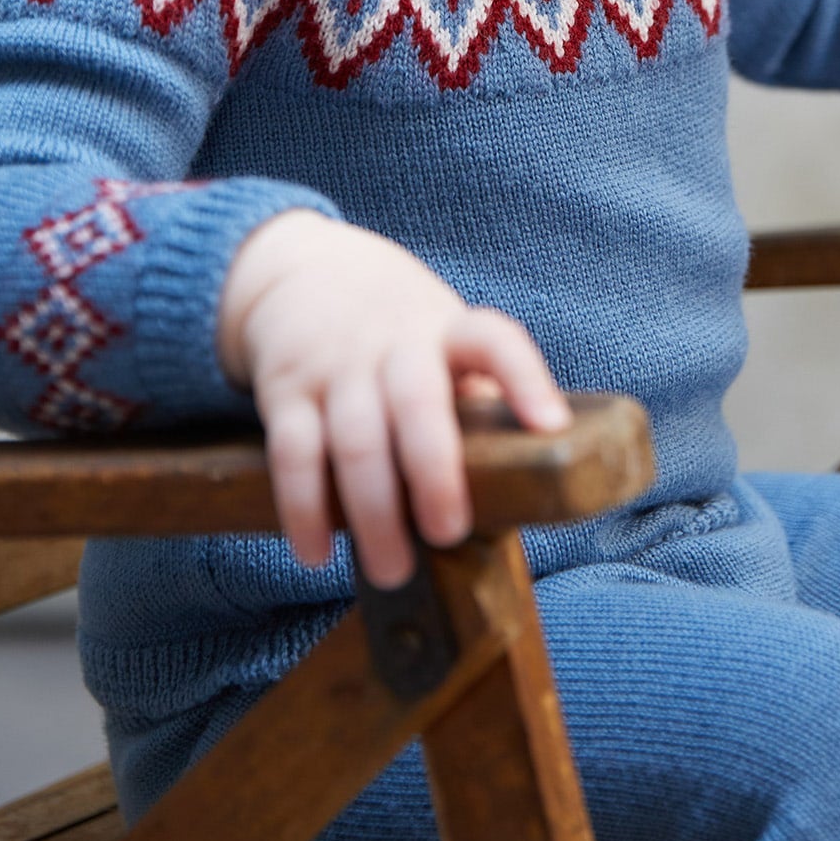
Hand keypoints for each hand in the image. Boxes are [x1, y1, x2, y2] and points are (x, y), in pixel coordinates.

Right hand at [217, 210, 569, 585]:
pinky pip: (293, 453)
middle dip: (434, 471)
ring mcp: (337, 365)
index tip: (551, 427)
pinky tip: (316, 553)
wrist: (307, 270)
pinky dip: (303, 508)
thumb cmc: (401, 334)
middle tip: (447, 533)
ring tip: (392, 570)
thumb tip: (524, 488)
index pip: (494, 341)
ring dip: (373, 512)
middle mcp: (394, 344)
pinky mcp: (287, 390)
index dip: (525, 379)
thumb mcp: (445, 341)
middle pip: (417, 400)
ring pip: (355, 438)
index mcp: (447, 333)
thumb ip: (476, 399)